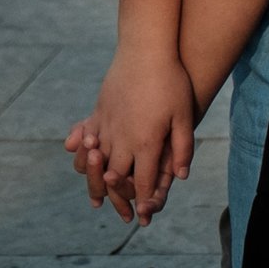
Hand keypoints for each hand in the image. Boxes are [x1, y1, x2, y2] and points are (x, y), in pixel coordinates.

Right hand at [68, 47, 194, 224]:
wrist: (146, 48)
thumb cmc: (171, 80)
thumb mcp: (184, 114)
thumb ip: (183, 147)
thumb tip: (181, 177)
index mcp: (146, 142)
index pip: (142, 183)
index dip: (142, 203)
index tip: (143, 218)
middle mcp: (123, 138)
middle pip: (116, 179)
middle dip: (119, 200)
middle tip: (124, 216)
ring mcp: (107, 125)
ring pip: (98, 165)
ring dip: (97, 184)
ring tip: (98, 201)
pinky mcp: (98, 112)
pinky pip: (87, 142)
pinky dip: (84, 158)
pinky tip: (87, 163)